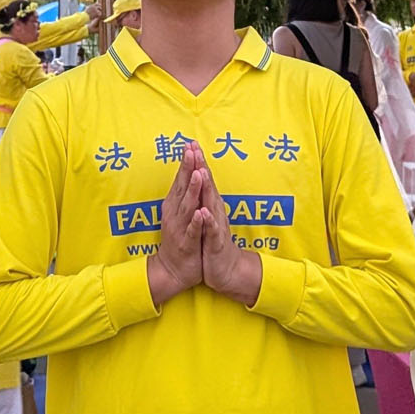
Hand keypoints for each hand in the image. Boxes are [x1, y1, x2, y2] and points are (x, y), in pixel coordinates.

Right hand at [147, 143, 205, 306]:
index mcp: (175, 204)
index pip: (180, 179)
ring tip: (197, 175)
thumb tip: (189, 172)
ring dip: (192, 190)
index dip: (186, 162)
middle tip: (191, 151)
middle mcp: (175, 213)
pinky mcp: (187, 243)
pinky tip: (201, 213)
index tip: (190, 144)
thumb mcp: (179, 213)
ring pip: (187, 206)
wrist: (172, 269)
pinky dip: (197, 221)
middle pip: (182, 188)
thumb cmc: (179, 238)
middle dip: (187, 169)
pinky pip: (193, 231)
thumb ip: (183, 194)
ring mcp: (180, 228)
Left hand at [199, 160, 260, 305]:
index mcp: (209, 205)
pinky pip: (212, 230)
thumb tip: (198, 180)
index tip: (190, 144)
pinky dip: (207, 221)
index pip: (203, 180)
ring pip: (211, 204)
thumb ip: (203, 199)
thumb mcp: (206, 218)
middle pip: (208, 185)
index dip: (197, 162)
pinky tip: (203, 212)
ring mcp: (216, 225)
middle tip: (196, 148)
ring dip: (206, 189)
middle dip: (201, 167)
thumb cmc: (212, 242)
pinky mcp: (216, 242)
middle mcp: (214, 211)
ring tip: (201, 172)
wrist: (225, 269)